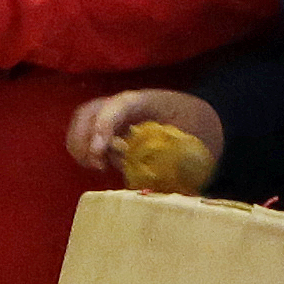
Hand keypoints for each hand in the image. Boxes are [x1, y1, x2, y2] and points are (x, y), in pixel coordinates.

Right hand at [68, 89, 225, 182]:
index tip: (99, 152)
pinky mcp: (111, 127)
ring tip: (98, 166)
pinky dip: (85, 150)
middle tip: (98, 165)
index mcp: (150, 101)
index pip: (120, 105)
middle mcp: (127, 104)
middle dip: (84, 138)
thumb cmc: (198, 131)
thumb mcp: (193, 146)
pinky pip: (87, 133)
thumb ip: (173, 160)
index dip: (103, 126)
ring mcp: (116, 114)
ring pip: (83, 121)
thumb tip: (154, 182)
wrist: (202, 120)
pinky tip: (101, 164)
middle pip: (91, 110)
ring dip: (80, 145)